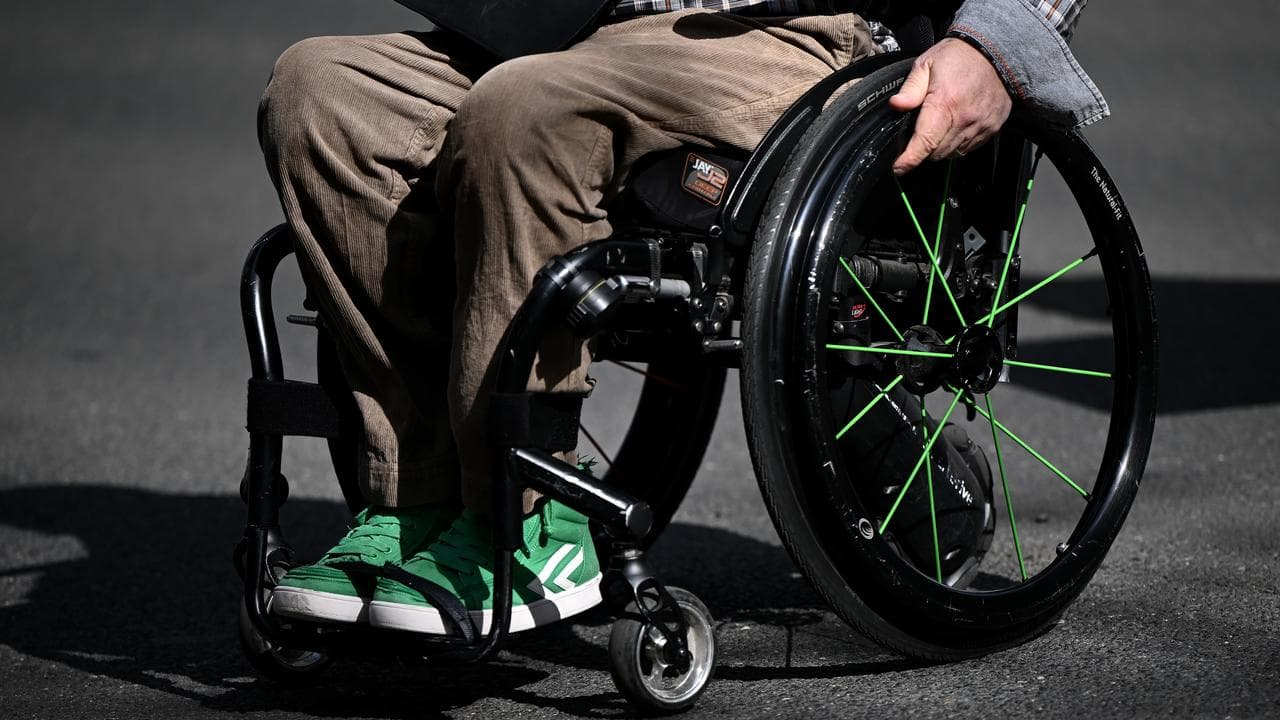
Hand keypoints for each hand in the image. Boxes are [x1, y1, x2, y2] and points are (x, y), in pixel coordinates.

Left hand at [889, 37, 1012, 175]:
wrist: (997, 52)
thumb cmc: (959, 56)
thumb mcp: (927, 64)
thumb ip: (911, 88)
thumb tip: (896, 105)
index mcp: (945, 103)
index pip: (925, 142)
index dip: (910, 159)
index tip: (899, 168)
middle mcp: (964, 118)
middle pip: (937, 153)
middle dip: (923, 150)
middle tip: (918, 136)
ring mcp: (980, 125)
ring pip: (952, 153)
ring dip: (940, 148)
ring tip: (937, 128)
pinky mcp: (992, 128)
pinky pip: (969, 148)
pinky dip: (957, 144)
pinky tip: (954, 127)